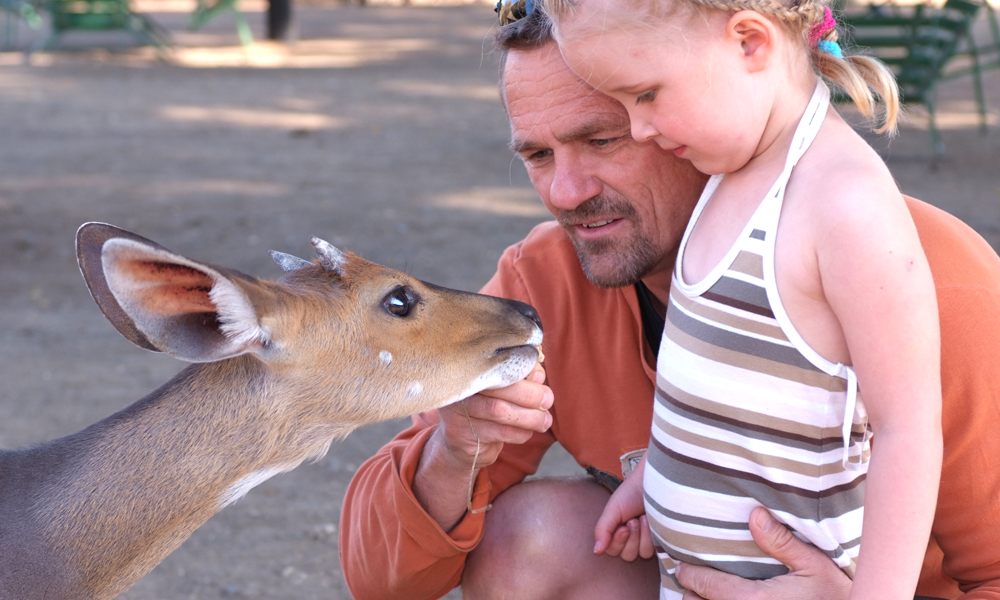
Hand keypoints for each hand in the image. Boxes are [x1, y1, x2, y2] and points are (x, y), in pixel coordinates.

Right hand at [435, 365, 553, 470]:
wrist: (462, 441)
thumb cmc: (488, 407)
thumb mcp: (505, 388)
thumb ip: (521, 377)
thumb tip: (538, 375)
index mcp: (469, 369)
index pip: (496, 364)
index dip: (521, 369)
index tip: (541, 379)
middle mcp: (458, 387)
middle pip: (498, 388)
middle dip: (530, 395)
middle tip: (548, 400)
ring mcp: (456, 411)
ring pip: (499, 411)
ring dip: (530, 417)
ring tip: (545, 420)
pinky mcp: (461, 434)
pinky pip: (499, 432)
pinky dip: (521, 432)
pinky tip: (527, 431)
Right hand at [594, 454, 653, 560]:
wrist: (652, 482)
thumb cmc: (631, 493)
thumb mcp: (612, 509)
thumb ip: (602, 530)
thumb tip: (596, 551)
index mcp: (617, 533)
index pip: (613, 551)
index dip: (618, 541)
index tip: (623, 526)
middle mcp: (632, 540)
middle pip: (628, 556)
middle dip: (631, 537)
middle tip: (634, 520)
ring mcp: (647, 541)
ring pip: (642, 554)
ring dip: (643, 535)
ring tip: (644, 518)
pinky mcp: (662, 541)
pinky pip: (656, 551)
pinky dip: (653, 538)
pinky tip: (653, 523)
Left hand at [675, 507, 850, 599]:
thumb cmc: (836, 595)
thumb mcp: (814, 565)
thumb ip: (782, 542)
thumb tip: (755, 515)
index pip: (707, 587)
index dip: (689, 575)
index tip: (680, 566)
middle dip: (693, 594)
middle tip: (691, 578)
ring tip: (704, 592)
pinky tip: (723, 599)